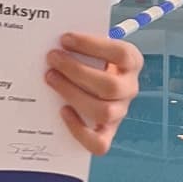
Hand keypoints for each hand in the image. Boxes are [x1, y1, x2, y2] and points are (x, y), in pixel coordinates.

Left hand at [45, 32, 142, 155]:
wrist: (92, 83)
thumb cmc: (89, 59)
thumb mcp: (91, 48)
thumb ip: (81, 44)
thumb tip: (53, 38)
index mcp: (131, 63)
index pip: (121, 54)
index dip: (92, 46)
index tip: (65, 39)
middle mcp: (129, 89)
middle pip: (110, 86)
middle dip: (77, 71)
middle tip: (52, 59)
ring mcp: (119, 112)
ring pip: (103, 112)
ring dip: (73, 94)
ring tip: (50, 78)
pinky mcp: (107, 133)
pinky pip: (100, 143)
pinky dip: (79, 129)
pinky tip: (62, 111)